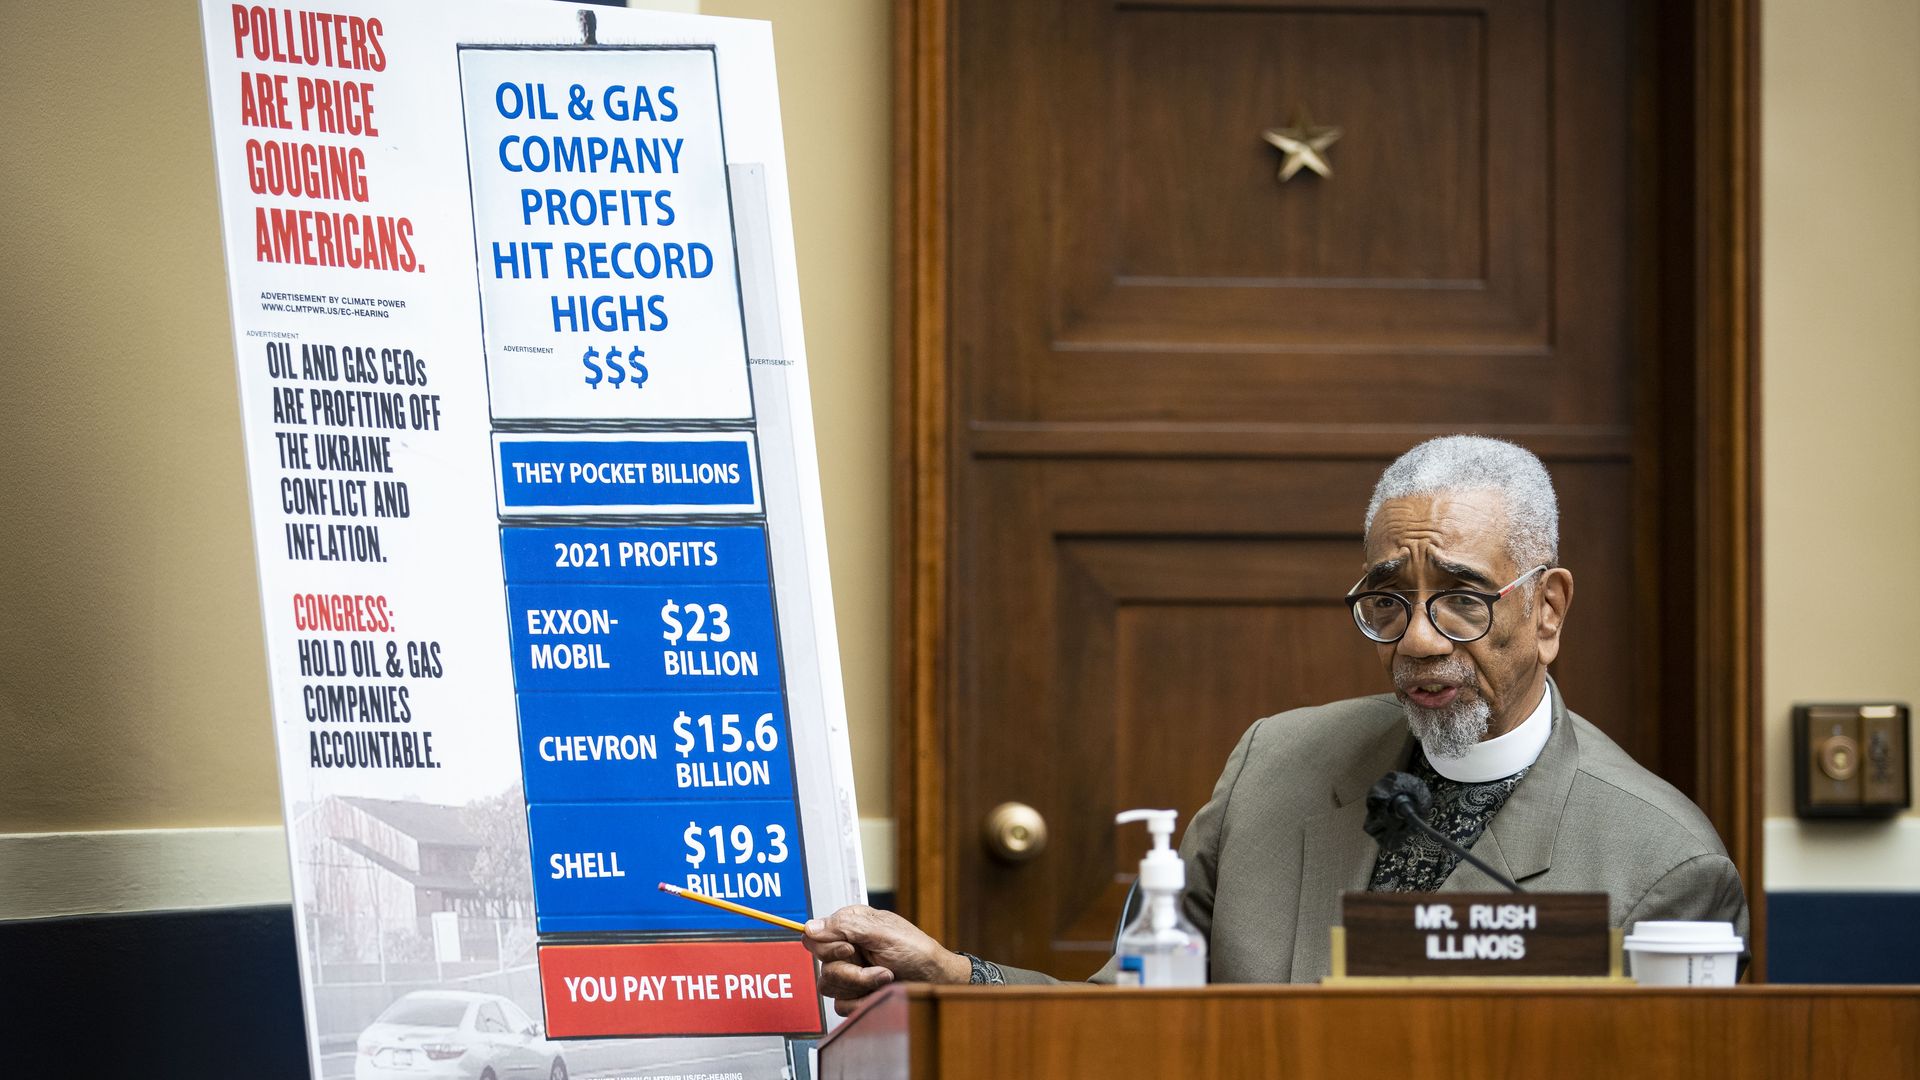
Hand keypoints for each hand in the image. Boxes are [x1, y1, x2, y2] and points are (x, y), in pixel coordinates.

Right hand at [802, 905, 971, 1014]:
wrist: (934, 980)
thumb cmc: (916, 952)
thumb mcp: (882, 933)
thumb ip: (844, 927)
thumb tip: (809, 927)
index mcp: (850, 925)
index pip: (815, 937)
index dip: (829, 947)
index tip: (849, 949)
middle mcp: (846, 947)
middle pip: (822, 965)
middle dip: (852, 971)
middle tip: (880, 969)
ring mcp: (850, 972)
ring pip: (829, 985)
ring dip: (861, 985)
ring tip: (886, 978)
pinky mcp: (854, 993)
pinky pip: (840, 1004)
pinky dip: (861, 1001)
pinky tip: (879, 993)